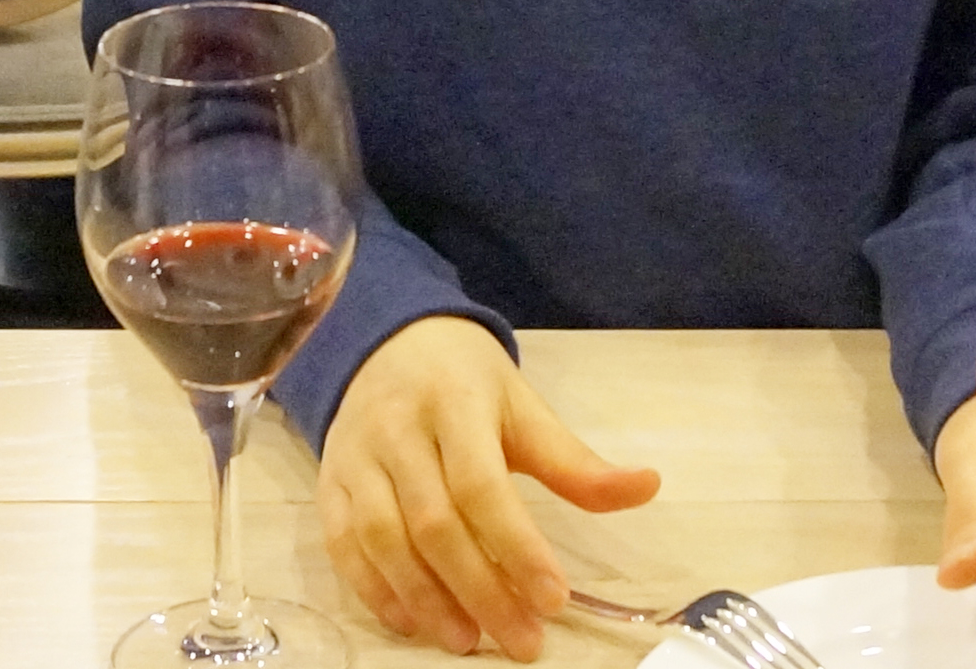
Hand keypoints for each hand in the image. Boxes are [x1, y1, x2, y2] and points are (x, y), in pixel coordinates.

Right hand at [320, 316, 660, 659]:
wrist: (386, 337)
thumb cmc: (464, 379)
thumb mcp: (522, 404)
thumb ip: (574, 459)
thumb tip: (648, 487)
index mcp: (454, 401)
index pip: (481, 483)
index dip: (516, 545)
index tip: (553, 598)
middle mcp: (398, 427)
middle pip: (434, 522)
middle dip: (480, 589)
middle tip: (523, 640)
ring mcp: (356, 454)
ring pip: (384, 539)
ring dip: (426, 600)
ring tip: (470, 642)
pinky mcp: (328, 479)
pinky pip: (343, 544)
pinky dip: (375, 590)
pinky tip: (413, 623)